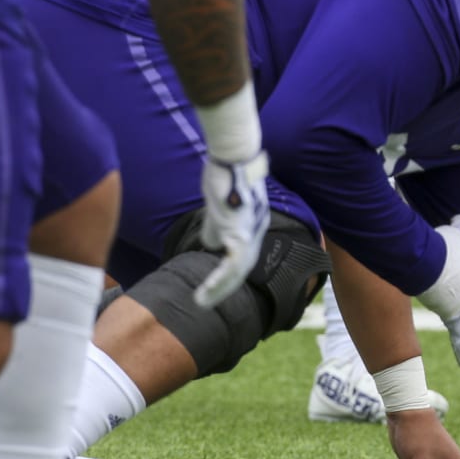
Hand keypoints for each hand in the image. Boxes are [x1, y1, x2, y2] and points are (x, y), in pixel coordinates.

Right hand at [196, 152, 270, 305]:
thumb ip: (217, 227)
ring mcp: (253, 229)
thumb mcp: (219, 207)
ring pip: (240, 269)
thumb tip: (212, 247)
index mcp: (254, 224)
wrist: (234, 155)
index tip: (213, 289)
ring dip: (221, 289)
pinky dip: (220, 278)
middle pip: (245, 268)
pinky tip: (206, 289)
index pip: (245, 257)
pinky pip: (234, 262)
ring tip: (201, 301)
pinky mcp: (242, 229)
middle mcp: (258, 229)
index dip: (229, 276)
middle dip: (225, 289)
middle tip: (205, 303)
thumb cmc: (226, 174)